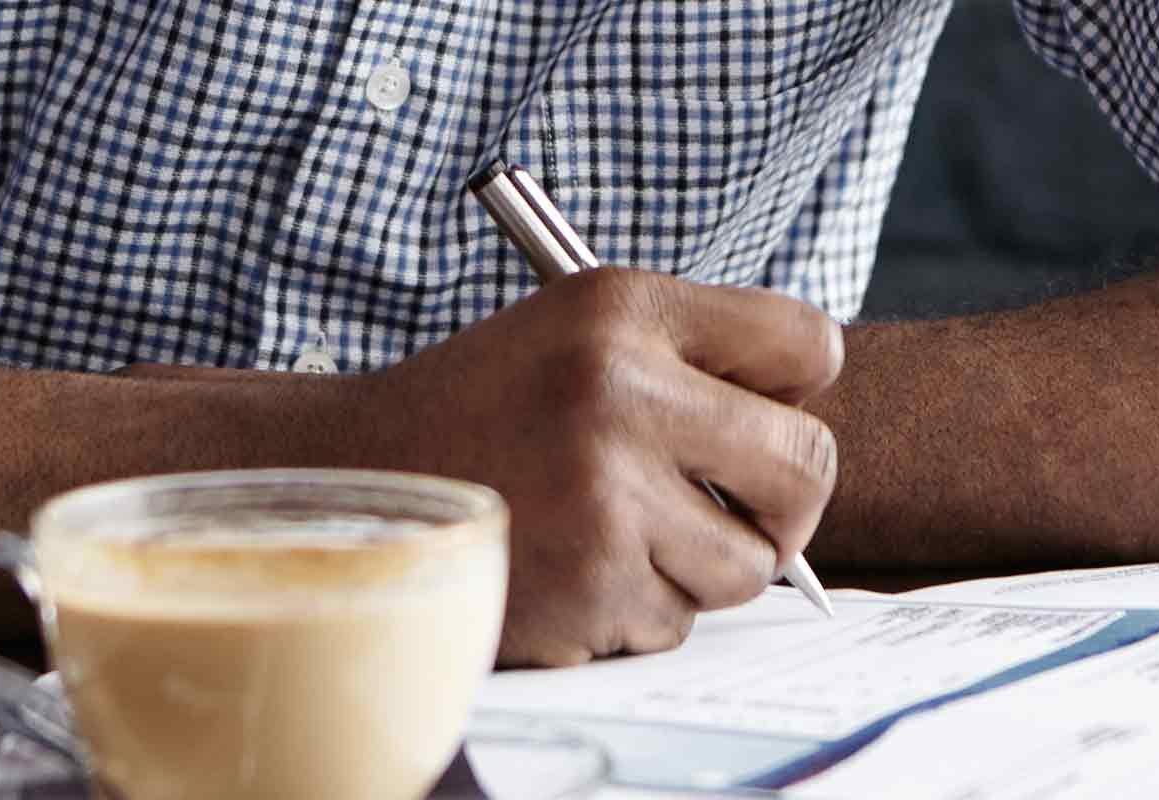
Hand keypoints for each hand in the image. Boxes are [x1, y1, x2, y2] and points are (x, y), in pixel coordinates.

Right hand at [301, 269, 844, 666]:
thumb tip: (807, 444)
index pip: (807, 342)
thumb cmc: (483, 411)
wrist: (350, 482)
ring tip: (618, 534)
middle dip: (787, 504)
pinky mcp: (589, 583)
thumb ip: (690, 360)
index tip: (767, 416)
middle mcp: (619, 391)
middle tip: (747, 510)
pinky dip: (633, 611)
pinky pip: (675, 622)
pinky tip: (568, 569)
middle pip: (809, 466)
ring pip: (748, 564)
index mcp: (622, 308)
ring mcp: (606, 495)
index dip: (799, 390)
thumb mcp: (574, 334)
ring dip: (699, 567)